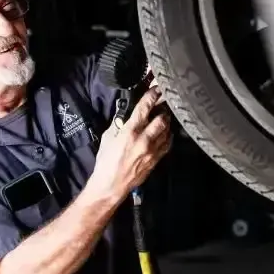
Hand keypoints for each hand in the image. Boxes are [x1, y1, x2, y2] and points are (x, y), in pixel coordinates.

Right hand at [87, 87, 172, 202]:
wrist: (111, 185)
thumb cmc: (106, 162)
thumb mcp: (108, 138)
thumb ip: (118, 124)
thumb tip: (125, 115)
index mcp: (130, 132)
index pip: (145, 108)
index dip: (152, 95)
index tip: (156, 89)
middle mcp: (144, 140)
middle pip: (162, 118)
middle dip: (163, 109)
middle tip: (163, 103)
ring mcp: (152, 150)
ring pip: (167, 130)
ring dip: (166, 122)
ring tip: (164, 116)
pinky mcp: (156, 159)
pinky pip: (168, 144)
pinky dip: (168, 135)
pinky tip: (165, 132)